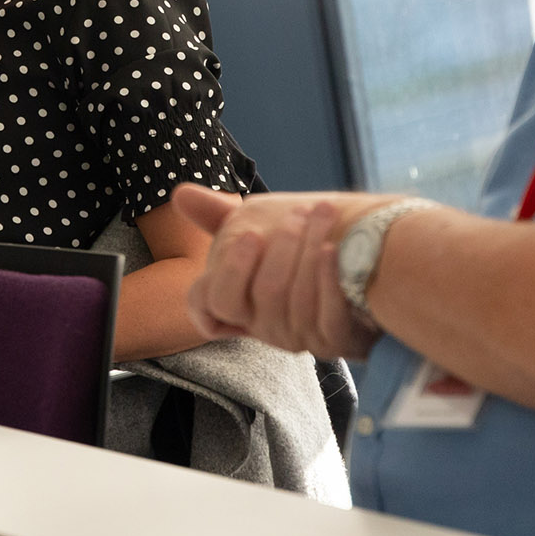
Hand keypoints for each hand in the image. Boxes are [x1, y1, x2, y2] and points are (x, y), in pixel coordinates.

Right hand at [174, 184, 389, 359]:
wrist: (355, 262)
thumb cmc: (292, 243)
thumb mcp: (249, 226)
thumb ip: (213, 215)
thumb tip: (179, 194)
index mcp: (234, 302)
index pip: (208, 304)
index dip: (230, 272)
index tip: (250, 235)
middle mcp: (262, 326)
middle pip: (261, 296)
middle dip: (279, 252)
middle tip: (294, 215)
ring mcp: (299, 337)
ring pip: (296, 303)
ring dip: (309, 253)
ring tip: (320, 214)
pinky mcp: (337, 340)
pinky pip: (328, 318)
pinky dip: (328, 280)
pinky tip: (333, 249)